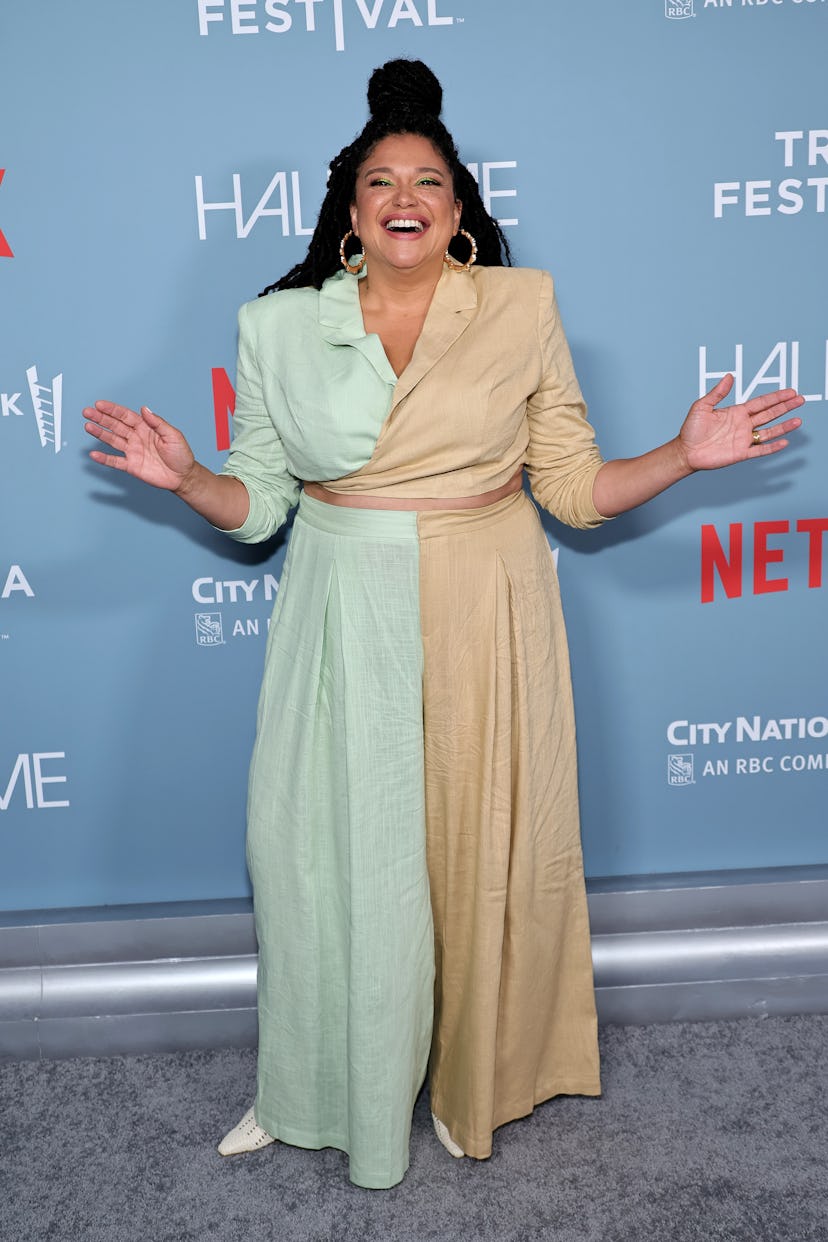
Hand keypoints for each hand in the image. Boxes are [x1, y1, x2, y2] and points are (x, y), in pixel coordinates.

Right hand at [83, 401, 195, 491]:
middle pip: (115, 425)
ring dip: (100, 433)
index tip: (100, 404)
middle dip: (101, 418)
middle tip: (87, 412)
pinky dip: (104, 459)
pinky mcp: (131, 466)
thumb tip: (145, 408)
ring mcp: (132, 451)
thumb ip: (158, 422)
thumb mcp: (173, 435)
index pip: (126, 416)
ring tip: (87, 426)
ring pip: (112, 440)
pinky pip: (115, 461)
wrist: (183, 476)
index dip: (113, 410)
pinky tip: (93, 454)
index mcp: (145, 427)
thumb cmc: (180, 454)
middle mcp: (136, 437)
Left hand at [678, 374, 803, 472]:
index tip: (790, 392)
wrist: (685, 451)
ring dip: (783, 426)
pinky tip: (784, 442)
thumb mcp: (702, 406)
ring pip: (769, 432)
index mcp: (736, 412)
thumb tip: (729, 376)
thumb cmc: (691, 429)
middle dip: (785, 407)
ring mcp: (743, 439)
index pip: (761, 403)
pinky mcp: (740, 453)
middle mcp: (743, 425)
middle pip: (769, 414)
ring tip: (798, 421)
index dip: (776, 397)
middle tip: (800, 400)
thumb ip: (717, 393)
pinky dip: (772, 447)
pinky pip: (760, 450)